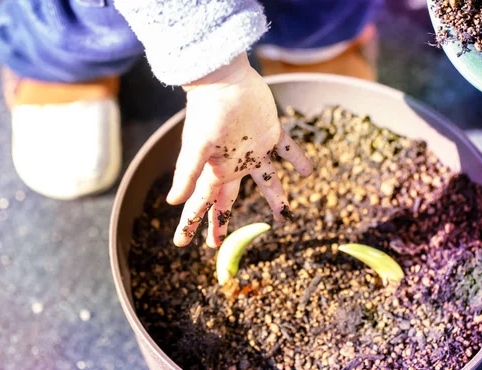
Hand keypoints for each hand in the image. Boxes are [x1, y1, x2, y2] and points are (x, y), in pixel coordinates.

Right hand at [167, 52, 312, 247]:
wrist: (225, 77)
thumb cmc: (209, 111)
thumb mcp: (198, 145)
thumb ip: (187, 173)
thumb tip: (173, 202)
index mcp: (216, 170)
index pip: (202, 204)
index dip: (191, 225)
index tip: (182, 244)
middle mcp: (233, 164)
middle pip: (228, 200)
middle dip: (223, 221)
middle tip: (219, 243)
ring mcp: (252, 150)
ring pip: (266, 180)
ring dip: (275, 197)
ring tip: (285, 214)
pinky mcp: (270, 132)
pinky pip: (287, 150)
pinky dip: (297, 160)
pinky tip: (308, 172)